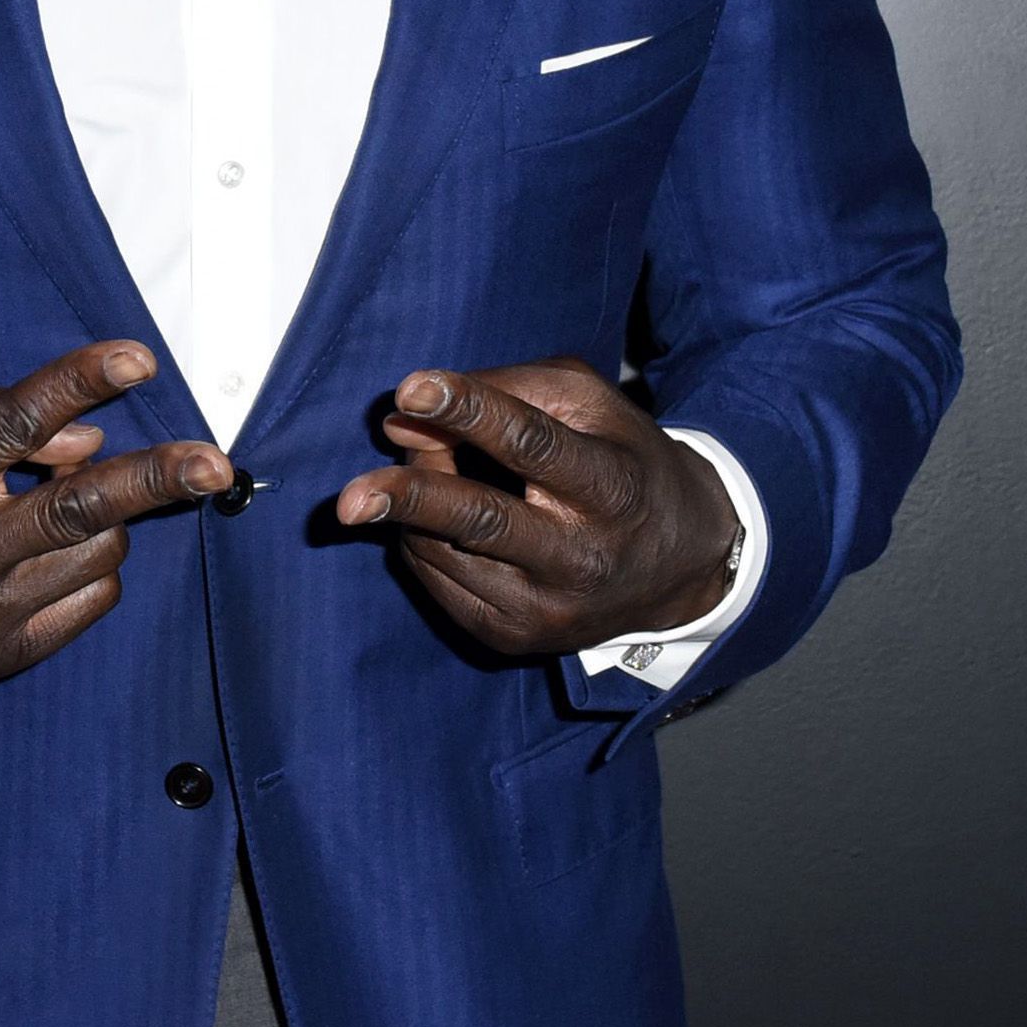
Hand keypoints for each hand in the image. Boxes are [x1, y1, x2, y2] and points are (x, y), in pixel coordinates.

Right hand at [0, 342, 231, 683]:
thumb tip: (84, 436)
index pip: (9, 425)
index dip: (77, 384)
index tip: (135, 356)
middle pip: (76, 510)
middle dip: (156, 480)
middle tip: (213, 461)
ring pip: (95, 555)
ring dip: (104, 517)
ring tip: (61, 499)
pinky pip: (87, 603)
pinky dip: (91, 567)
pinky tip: (51, 549)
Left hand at [333, 360, 738, 662]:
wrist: (680, 567)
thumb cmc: (623, 462)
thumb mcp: (591, 404)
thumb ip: (506, 389)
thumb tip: (403, 412)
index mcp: (610, 487)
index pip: (532, 444)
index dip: (469, 411)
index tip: (411, 388)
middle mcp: (580, 556)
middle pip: (481, 520)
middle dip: (409, 500)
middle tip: (347, 497)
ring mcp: (546, 608)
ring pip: (445, 550)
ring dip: (412, 502)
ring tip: (428, 467)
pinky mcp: (515, 638)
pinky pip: (438, 583)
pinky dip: (422, 540)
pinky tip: (440, 519)